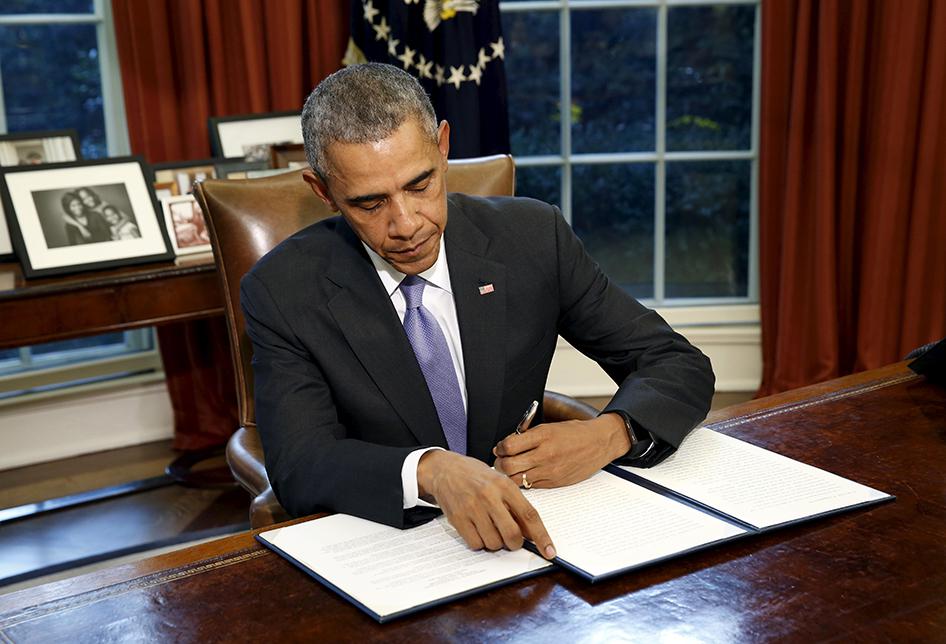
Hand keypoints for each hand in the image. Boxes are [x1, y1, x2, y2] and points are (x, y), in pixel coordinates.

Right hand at [416, 449, 555, 558]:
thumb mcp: (500, 482)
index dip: (542, 536)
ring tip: (489, 528)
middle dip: (514, 543)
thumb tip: (531, 534)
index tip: (549, 551)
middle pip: (512, 535)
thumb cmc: (476, 477)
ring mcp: (472, 508)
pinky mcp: (458, 518)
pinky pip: (475, 544)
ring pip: (493, 543)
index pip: (529, 515)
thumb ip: (515, 505)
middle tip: (510, 539)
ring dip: (495, 543)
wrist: (445, 469)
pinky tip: (476, 529)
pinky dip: (479, 543)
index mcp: (505, 486)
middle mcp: (489, 496)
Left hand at [493, 413, 630, 488]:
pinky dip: (524, 481)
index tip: (501, 447)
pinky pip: (530, 486)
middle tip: (502, 460)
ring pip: (516, 480)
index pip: (508, 446)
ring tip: (513, 469)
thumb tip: (504, 446)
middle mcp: (545, 454)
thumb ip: (527, 436)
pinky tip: (527, 474)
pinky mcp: (554, 483)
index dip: (500, 447)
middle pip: (508, 466)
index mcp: (543, 435)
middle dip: (500, 464)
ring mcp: (549, 471)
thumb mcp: (549, 427)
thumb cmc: (574, 433)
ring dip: (510, 475)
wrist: (599, 443)